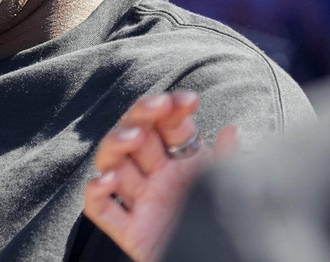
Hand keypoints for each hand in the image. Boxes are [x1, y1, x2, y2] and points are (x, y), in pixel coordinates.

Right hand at [83, 91, 239, 261]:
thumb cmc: (226, 227)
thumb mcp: (231, 188)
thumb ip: (229, 160)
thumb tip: (233, 129)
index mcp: (180, 162)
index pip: (168, 125)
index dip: (172, 108)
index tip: (188, 99)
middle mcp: (155, 177)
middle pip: (134, 134)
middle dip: (142, 115)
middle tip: (158, 107)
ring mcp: (139, 202)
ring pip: (112, 163)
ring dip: (116, 144)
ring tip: (133, 138)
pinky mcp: (129, 231)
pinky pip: (100, 209)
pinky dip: (96, 193)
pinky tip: (109, 181)